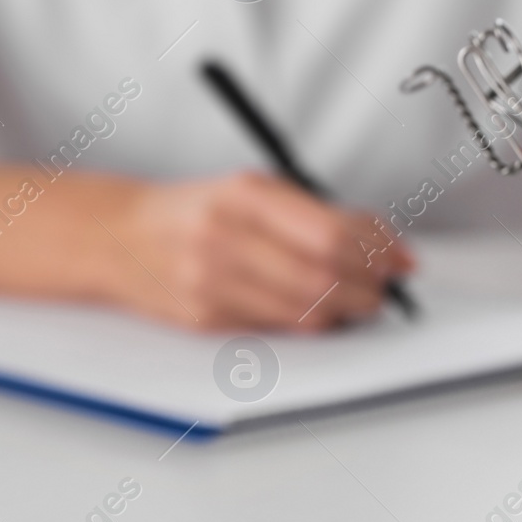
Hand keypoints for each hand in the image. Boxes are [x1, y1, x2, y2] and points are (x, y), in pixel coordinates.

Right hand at [102, 171, 413, 330]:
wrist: (121, 238)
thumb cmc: (199, 211)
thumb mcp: (253, 191)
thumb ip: (314, 214)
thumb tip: (381, 243)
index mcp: (245, 195)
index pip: (330, 233)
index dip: (376, 253)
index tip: (400, 261)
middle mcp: (225, 237)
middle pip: (323, 277)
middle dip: (369, 288)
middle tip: (386, 288)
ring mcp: (212, 282)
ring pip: (306, 312)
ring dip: (347, 311)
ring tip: (360, 301)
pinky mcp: (205, 320)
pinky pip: (278, 329)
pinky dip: (311, 323)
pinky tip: (320, 311)